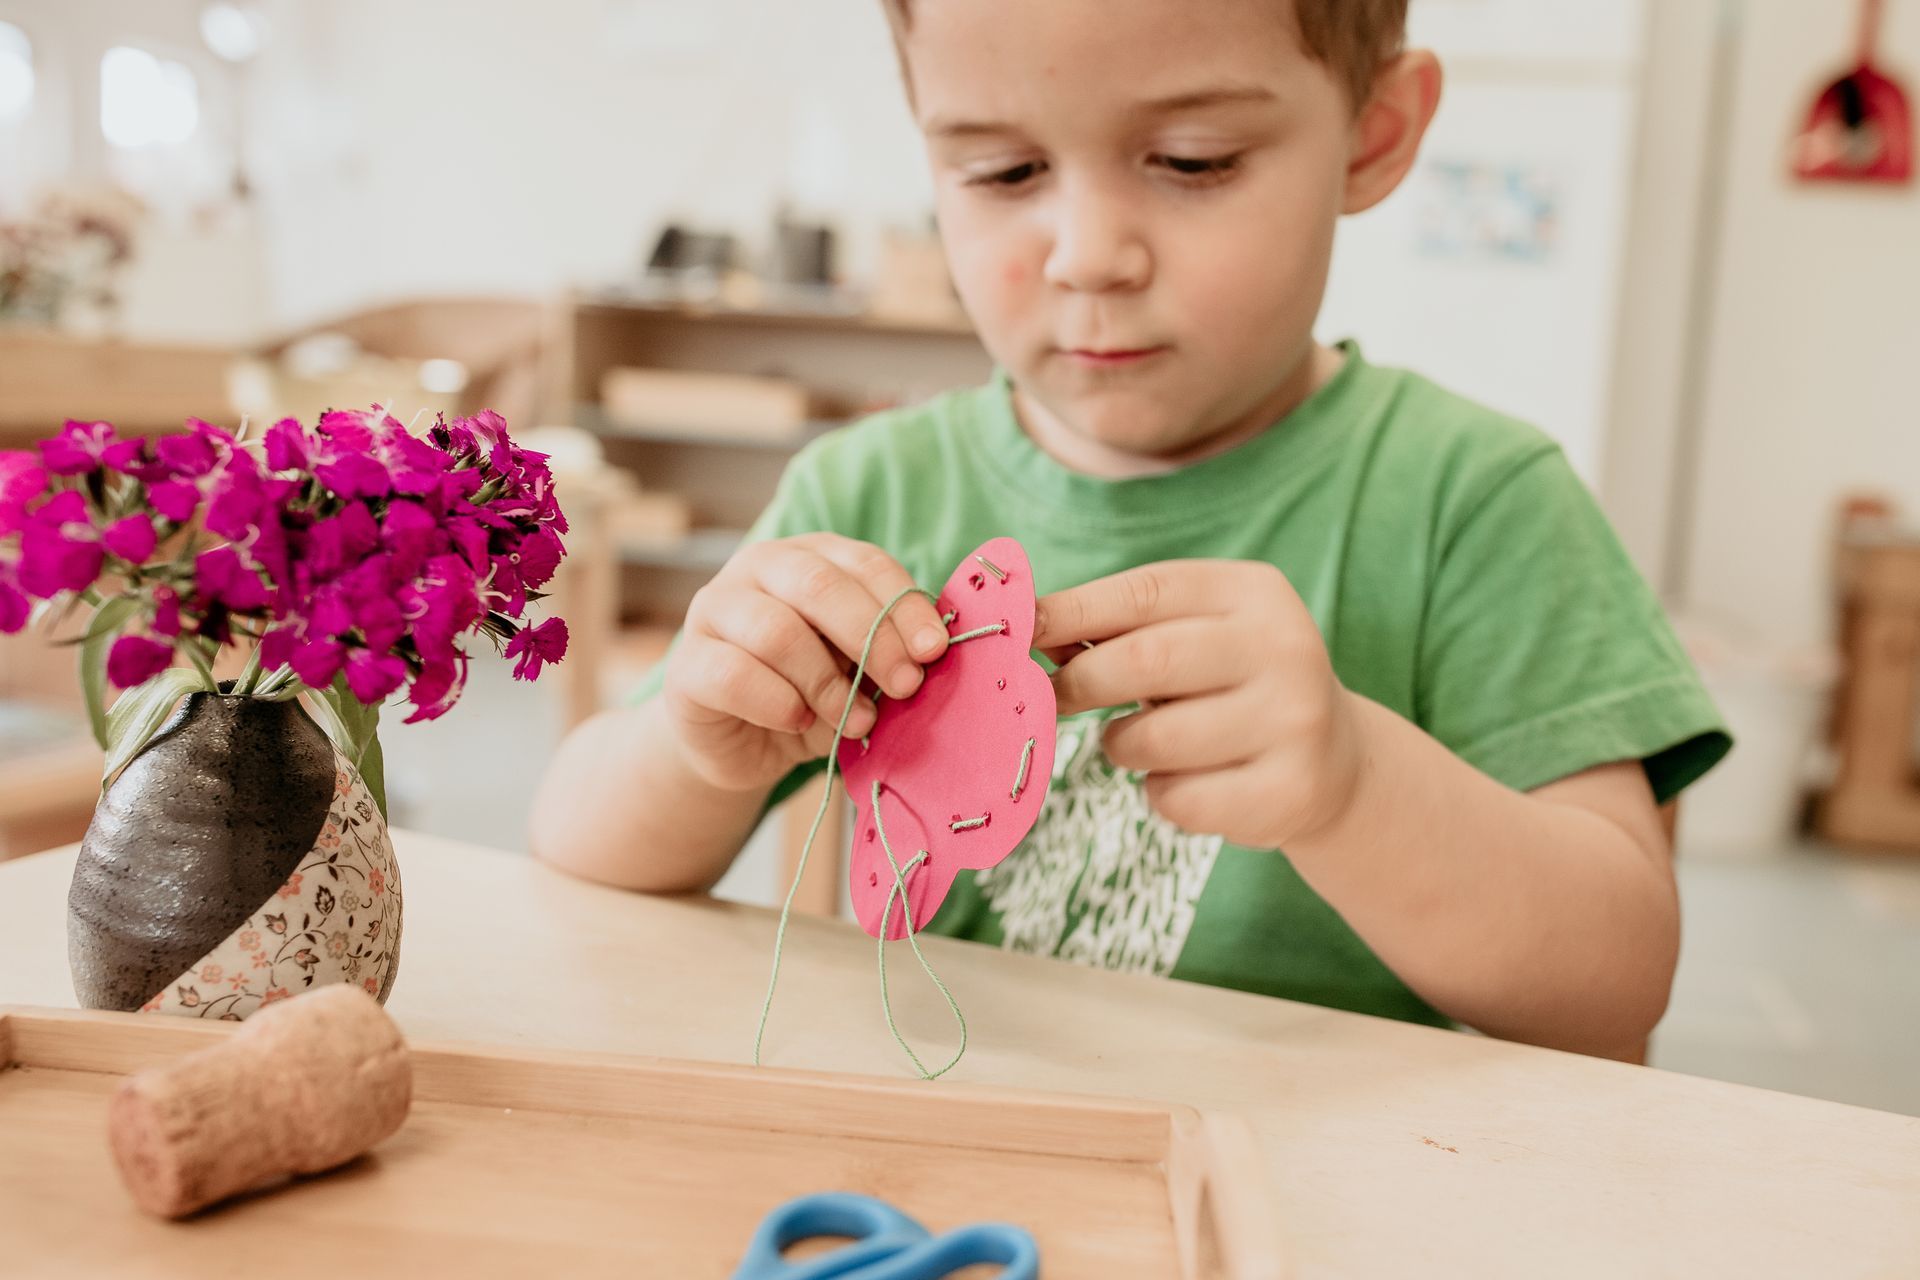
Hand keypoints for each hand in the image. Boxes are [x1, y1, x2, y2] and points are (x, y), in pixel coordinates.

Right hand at [663, 534, 949, 791]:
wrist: (740, 745)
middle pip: (819, 585)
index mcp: (810, 557)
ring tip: (853, 720)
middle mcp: (758, 569)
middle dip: (872, 638)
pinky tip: (798, 722)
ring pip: (777, 631)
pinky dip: (778, 704)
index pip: (864, 562)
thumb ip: (886, 655)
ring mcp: (714, 611)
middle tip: (905, 686)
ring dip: (827, 683)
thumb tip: (926, 658)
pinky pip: (735, 676)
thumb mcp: (858, 671)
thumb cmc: (810, 694)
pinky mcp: (686, 665)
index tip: (934, 651)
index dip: (903, 605)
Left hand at [1034, 560, 1364, 848]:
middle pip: (1144, 661)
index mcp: (1253, 592)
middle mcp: (1284, 647)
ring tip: (1141, 741)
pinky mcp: (1288, 791)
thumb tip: (1027, 626)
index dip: (1071, 612)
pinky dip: (1160, 794)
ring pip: (1153, 740)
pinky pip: (1177, 799)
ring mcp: (1294, 721)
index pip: (1144, 593)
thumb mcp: (1194, 636)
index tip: (1017, 632)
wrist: (1334, 761)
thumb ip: (1121, 628)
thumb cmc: (1232, 685)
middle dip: (1080, 683)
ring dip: (1122, 746)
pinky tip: (1190, 780)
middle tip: (1051, 698)